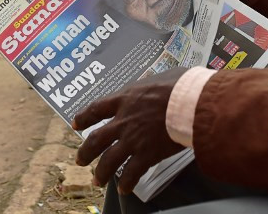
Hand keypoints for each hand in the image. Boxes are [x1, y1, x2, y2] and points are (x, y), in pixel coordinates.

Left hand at [73, 67, 187, 193]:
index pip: (97, 108)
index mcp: (125, 98)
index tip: (76, 124)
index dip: (84, 117)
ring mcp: (133, 139)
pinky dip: (126, 182)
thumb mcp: (160, 77)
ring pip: (109, 160)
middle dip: (86, 151)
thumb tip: (158, 86)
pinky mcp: (147, 155)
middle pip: (97, 139)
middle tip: (80, 159)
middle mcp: (123, 121)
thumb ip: (152, 86)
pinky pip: (132, 173)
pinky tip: (124, 189)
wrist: (191, 103)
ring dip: (101, 172)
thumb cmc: (181, 86)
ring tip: (97, 181)